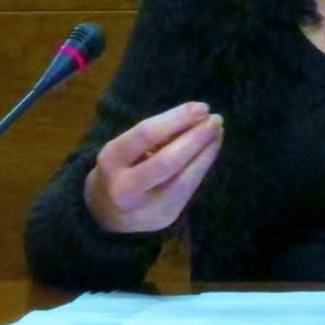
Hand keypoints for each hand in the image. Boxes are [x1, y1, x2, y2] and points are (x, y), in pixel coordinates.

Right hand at [84, 102, 223, 233]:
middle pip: (167, 161)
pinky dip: (203, 166)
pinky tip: (210, 150)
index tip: (201, 107)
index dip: (177, 119)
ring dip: (207, 152)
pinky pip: (189, 189)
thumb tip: (196, 117)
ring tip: (218, 132)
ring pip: (184, 180)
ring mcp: (146, 208)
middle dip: (197, 138)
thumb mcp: (125, 147)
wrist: (106, 214)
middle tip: (216, 120)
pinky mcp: (165, 217)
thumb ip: (155, 134)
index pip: (146, 135)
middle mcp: (125, 188)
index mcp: (110, 161)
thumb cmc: (120, 168)